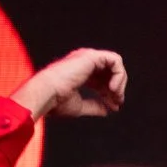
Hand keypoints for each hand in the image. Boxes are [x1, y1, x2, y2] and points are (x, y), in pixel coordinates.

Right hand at [11, 48, 126, 120]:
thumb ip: (94, 106)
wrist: (47, 94)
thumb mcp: (79, 106)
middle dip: (117, 89)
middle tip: (116, 102)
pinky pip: (115, 61)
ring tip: (115, 95)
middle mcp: (84, 63)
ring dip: (120, 82)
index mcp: (80, 72)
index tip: (113, 107)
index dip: (111, 94)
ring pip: (115, 65)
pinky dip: (119, 75)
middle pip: (110, 72)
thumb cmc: (56, 101)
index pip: (102, 80)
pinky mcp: (92, 56)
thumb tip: (106, 110)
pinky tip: (113, 88)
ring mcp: (88, 57)